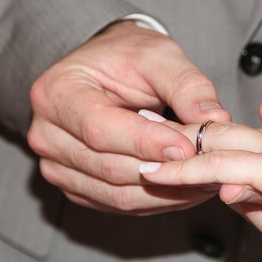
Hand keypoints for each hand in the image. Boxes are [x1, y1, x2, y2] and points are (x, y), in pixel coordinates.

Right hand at [27, 20, 229, 214]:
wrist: (108, 71)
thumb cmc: (129, 58)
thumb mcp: (160, 56)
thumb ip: (186, 85)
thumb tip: (213, 118)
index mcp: (56, 93)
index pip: (100, 128)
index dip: (146, 142)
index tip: (187, 148)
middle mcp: (47, 134)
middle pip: (110, 167)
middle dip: (165, 170)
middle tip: (211, 166)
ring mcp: (57, 166)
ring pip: (118, 194)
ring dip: (168, 192)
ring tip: (207, 179)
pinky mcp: (76, 187)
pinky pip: (120, 204)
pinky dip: (158, 200)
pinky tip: (188, 188)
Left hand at [141, 57, 261, 255]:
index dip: (238, 132)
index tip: (210, 135)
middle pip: (236, 129)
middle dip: (194, 134)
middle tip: (156, 132)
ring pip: (220, 145)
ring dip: (180, 153)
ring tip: (144, 158)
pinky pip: (218, 168)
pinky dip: (184, 172)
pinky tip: (156, 176)